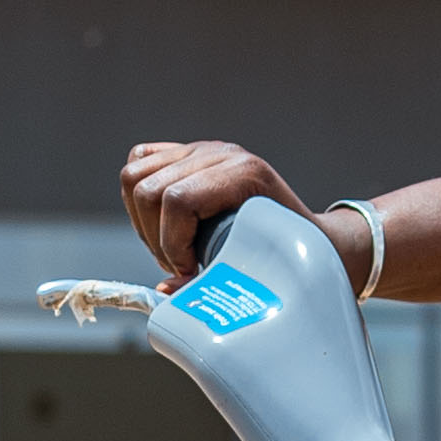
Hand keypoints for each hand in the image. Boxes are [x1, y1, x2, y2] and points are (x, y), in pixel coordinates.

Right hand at [121, 137, 304, 280]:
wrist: (305, 230)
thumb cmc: (288, 251)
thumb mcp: (259, 265)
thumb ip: (214, 281)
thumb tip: (165, 290)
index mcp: (244, 173)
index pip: (178, 200)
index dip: (173, 243)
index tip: (187, 271)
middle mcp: (219, 153)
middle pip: (149, 191)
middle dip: (157, 239)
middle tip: (179, 266)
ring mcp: (199, 150)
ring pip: (135, 177)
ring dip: (144, 222)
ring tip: (170, 248)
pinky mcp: (184, 154)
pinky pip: (138, 165)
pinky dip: (138, 198)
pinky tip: (161, 224)